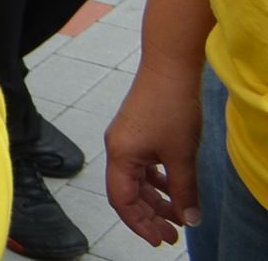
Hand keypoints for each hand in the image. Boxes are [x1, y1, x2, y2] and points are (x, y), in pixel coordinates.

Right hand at [106, 63, 202, 244]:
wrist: (169, 67)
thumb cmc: (171, 107)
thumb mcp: (182, 156)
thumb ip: (184, 191)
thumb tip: (189, 220)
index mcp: (120, 155)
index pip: (122, 201)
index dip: (139, 224)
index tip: (160, 240)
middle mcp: (117, 149)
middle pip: (127, 193)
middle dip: (149, 216)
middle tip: (172, 235)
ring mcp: (126, 140)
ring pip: (137, 180)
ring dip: (156, 200)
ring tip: (178, 215)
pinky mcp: (137, 132)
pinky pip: (142, 166)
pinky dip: (157, 182)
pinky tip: (174, 188)